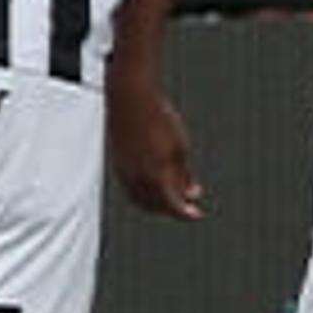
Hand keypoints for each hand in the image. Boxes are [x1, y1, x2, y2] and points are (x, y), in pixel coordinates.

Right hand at [107, 70, 202, 219]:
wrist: (131, 98)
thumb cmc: (157, 117)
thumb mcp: (180, 147)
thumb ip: (185, 174)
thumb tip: (192, 192)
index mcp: (156, 176)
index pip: (173, 206)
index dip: (186, 213)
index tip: (195, 213)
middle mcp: (138, 179)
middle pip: (156, 206)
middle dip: (171, 209)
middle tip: (185, 203)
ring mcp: (125, 172)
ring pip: (141, 200)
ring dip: (156, 204)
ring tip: (170, 195)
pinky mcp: (117, 164)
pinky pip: (130, 189)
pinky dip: (143, 193)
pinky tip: (152, 184)